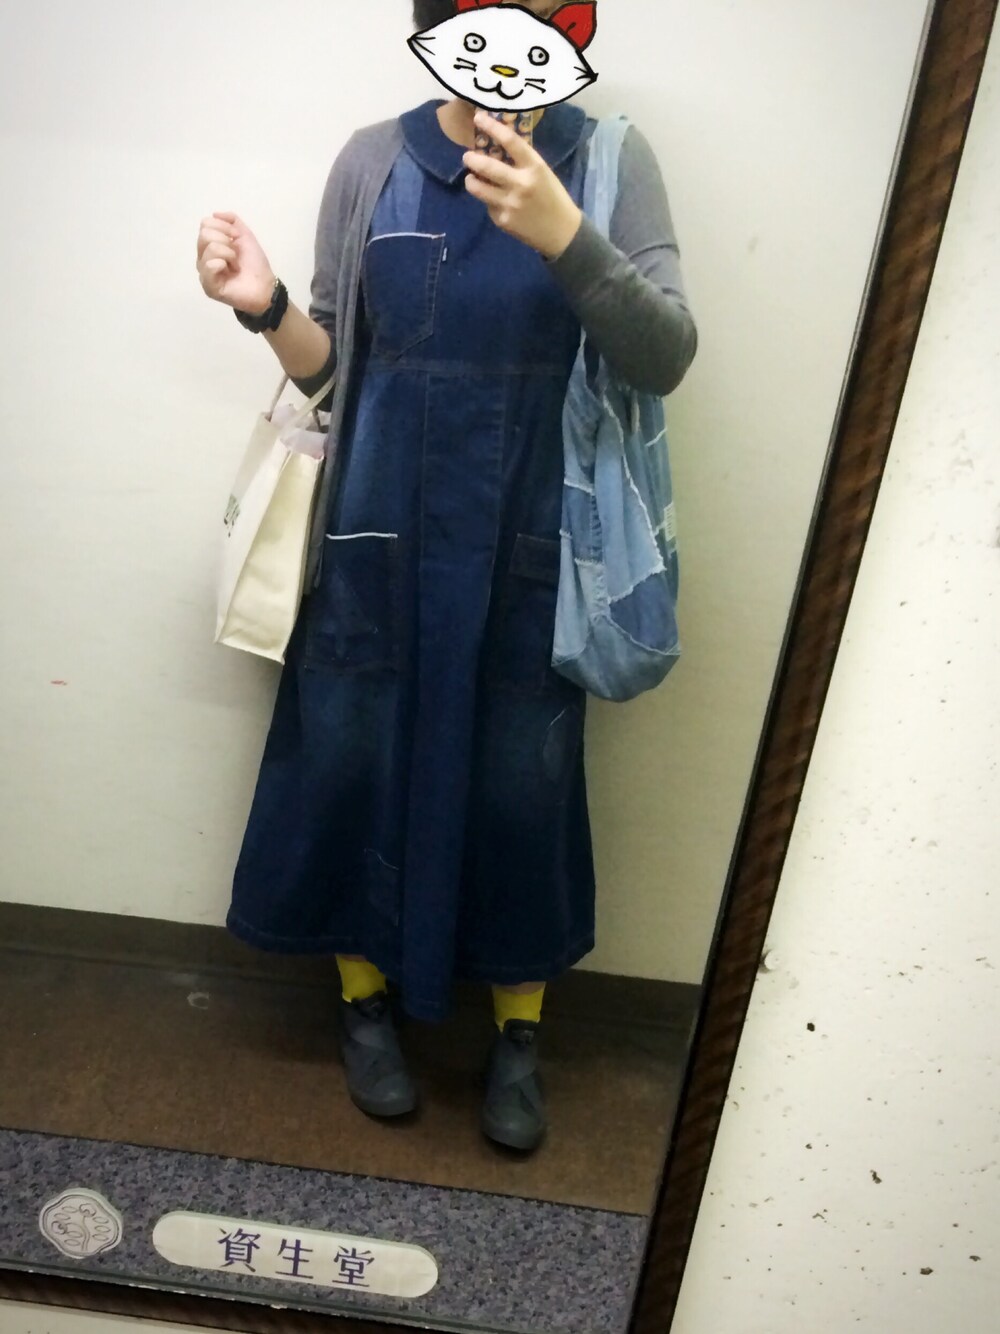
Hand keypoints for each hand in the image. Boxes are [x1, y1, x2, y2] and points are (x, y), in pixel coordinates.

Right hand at [196, 211, 275, 312]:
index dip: (223, 226)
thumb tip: (214, 213)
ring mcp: (204, 272)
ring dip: (228, 254)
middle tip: (236, 253)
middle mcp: (203, 257)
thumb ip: (232, 220)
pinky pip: (209, 266)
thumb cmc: (254, 263)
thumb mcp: (245, 235)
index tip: (237, 236)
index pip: (205, 224)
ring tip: (235, 265)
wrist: (265, 286)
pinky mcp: (208, 286)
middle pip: (204, 234)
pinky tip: (229, 272)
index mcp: (209, 245)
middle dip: (225, 240)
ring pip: (209, 248)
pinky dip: (223, 264)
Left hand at [463, 110, 582, 259]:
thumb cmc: (552, 197)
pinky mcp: (503, 220)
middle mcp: (521, 184)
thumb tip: (495, 147)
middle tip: (467, 157)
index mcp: (535, 167)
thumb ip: (521, 162)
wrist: (561, 232)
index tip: (478, 119)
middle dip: (472, 159)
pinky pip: (488, 206)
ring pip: (479, 188)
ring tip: (471, 179)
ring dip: (471, 181)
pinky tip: (497, 203)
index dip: (492, 127)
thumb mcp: (542, 173)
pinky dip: (489, 201)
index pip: (511, 141)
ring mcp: (510, 203)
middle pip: (488, 166)